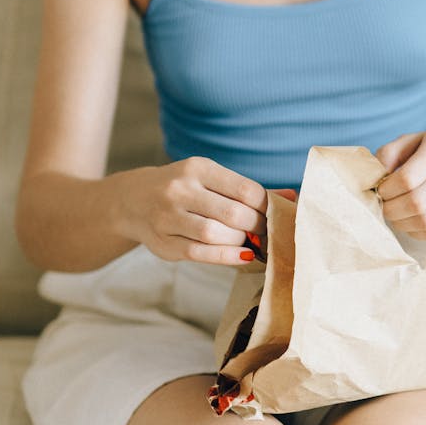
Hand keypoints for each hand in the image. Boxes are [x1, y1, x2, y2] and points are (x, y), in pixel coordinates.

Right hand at [116, 156, 295, 265]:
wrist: (134, 200)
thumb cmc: (185, 188)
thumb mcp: (211, 178)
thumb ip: (248, 190)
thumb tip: (292, 198)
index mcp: (198, 168)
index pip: (244, 189)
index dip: (266, 206)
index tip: (274, 214)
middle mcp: (181, 190)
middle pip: (233, 214)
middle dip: (257, 227)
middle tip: (267, 233)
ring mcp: (169, 217)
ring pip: (216, 234)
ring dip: (241, 242)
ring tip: (250, 242)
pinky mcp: (164, 243)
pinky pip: (202, 253)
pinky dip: (227, 256)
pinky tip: (242, 255)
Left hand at [375, 131, 425, 240]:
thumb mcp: (418, 139)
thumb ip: (390, 153)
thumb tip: (373, 177)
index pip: (408, 178)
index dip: (387, 190)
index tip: (380, 190)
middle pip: (417, 202)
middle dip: (392, 210)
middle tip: (384, 207)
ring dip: (403, 224)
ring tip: (396, 215)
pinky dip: (418, 233)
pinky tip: (412, 222)